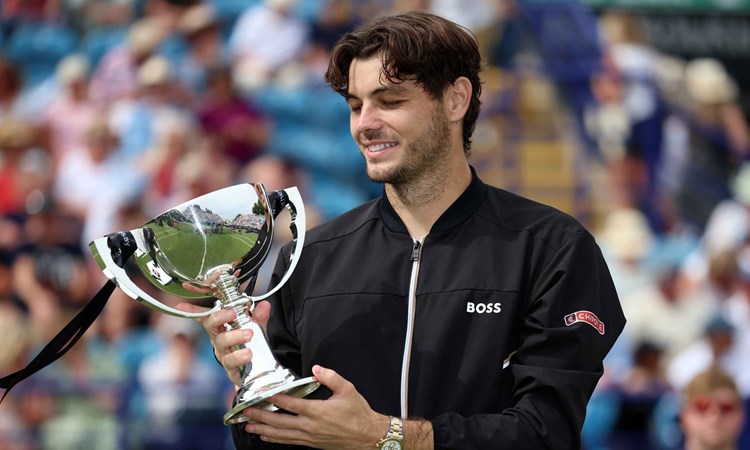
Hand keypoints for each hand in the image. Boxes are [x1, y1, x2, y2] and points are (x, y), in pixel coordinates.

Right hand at [176, 298, 271, 386]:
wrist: (256, 372)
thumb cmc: (250, 346)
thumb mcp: (258, 328)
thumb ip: (259, 317)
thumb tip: (264, 305)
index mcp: (223, 327)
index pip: (207, 316)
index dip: (194, 310)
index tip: (182, 305)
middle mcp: (219, 339)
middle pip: (211, 325)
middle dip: (220, 317)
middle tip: (232, 313)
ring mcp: (223, 353)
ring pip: (221, 342)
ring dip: (234, 336)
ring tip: (249, 334)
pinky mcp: (230, 367)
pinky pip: (231, 361)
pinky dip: (240, 356)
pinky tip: (248, 353)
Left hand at [243, 365, 387, 448]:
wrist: (368, 436)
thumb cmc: (358, 413)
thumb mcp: (347, 390)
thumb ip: (330, 377)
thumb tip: (316, 368)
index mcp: (318, 412)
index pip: (291, 404)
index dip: (274, 399)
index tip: (261, 394)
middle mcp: (311, 427)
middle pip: (280, 422)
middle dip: (261, 416)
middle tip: (245, 411)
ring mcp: (310, 437)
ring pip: (282, 434)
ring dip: (264, 429)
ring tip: (248, 425)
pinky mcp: (312, 443)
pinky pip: (289, 442)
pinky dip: (275, 439)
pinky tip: (266, 436)